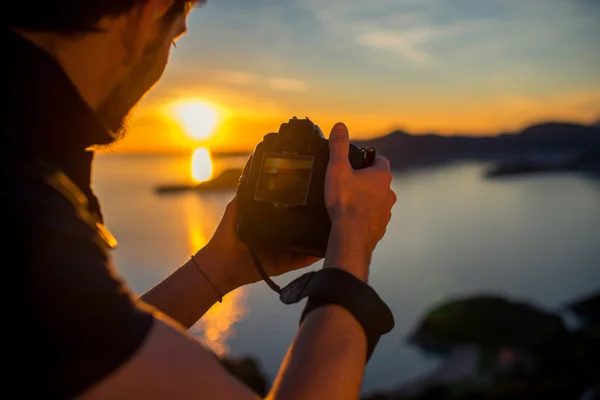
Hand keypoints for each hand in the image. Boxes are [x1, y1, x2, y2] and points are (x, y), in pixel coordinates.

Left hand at [196, 197, 320, 292]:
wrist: (220, 264)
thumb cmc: (226, 236)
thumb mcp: (236, 210)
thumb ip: (245, 195)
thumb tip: (252, 172)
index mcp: (271, 224)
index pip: (290, 214)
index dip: (302, 206)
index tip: (315, 195)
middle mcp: (280, 237)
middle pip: (302, 229)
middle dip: (314, 222)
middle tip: (329, 212)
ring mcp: (283, 252)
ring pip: (306, 244)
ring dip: (318, 239)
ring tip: (331, 228)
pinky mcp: (283, 265)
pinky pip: (301, 260)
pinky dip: (312, 256)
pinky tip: (323, 248)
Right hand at [323, 122, 395, 280]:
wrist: (351, 237)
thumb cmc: (345, 202)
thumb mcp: (337, 169)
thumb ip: (339, 146)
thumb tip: (340, 126)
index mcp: (382, 176)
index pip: (381, 161)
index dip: (369, 160)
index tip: (358, 163)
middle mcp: (389, 193)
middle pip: (380, 182)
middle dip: (367, 181)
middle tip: (349, 183)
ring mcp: (387, 212)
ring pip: (378, 201)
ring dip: (367, 200)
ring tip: (349, 203)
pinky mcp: (381, 228)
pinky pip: (374, 218)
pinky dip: (365, 217)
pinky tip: (352, 220)